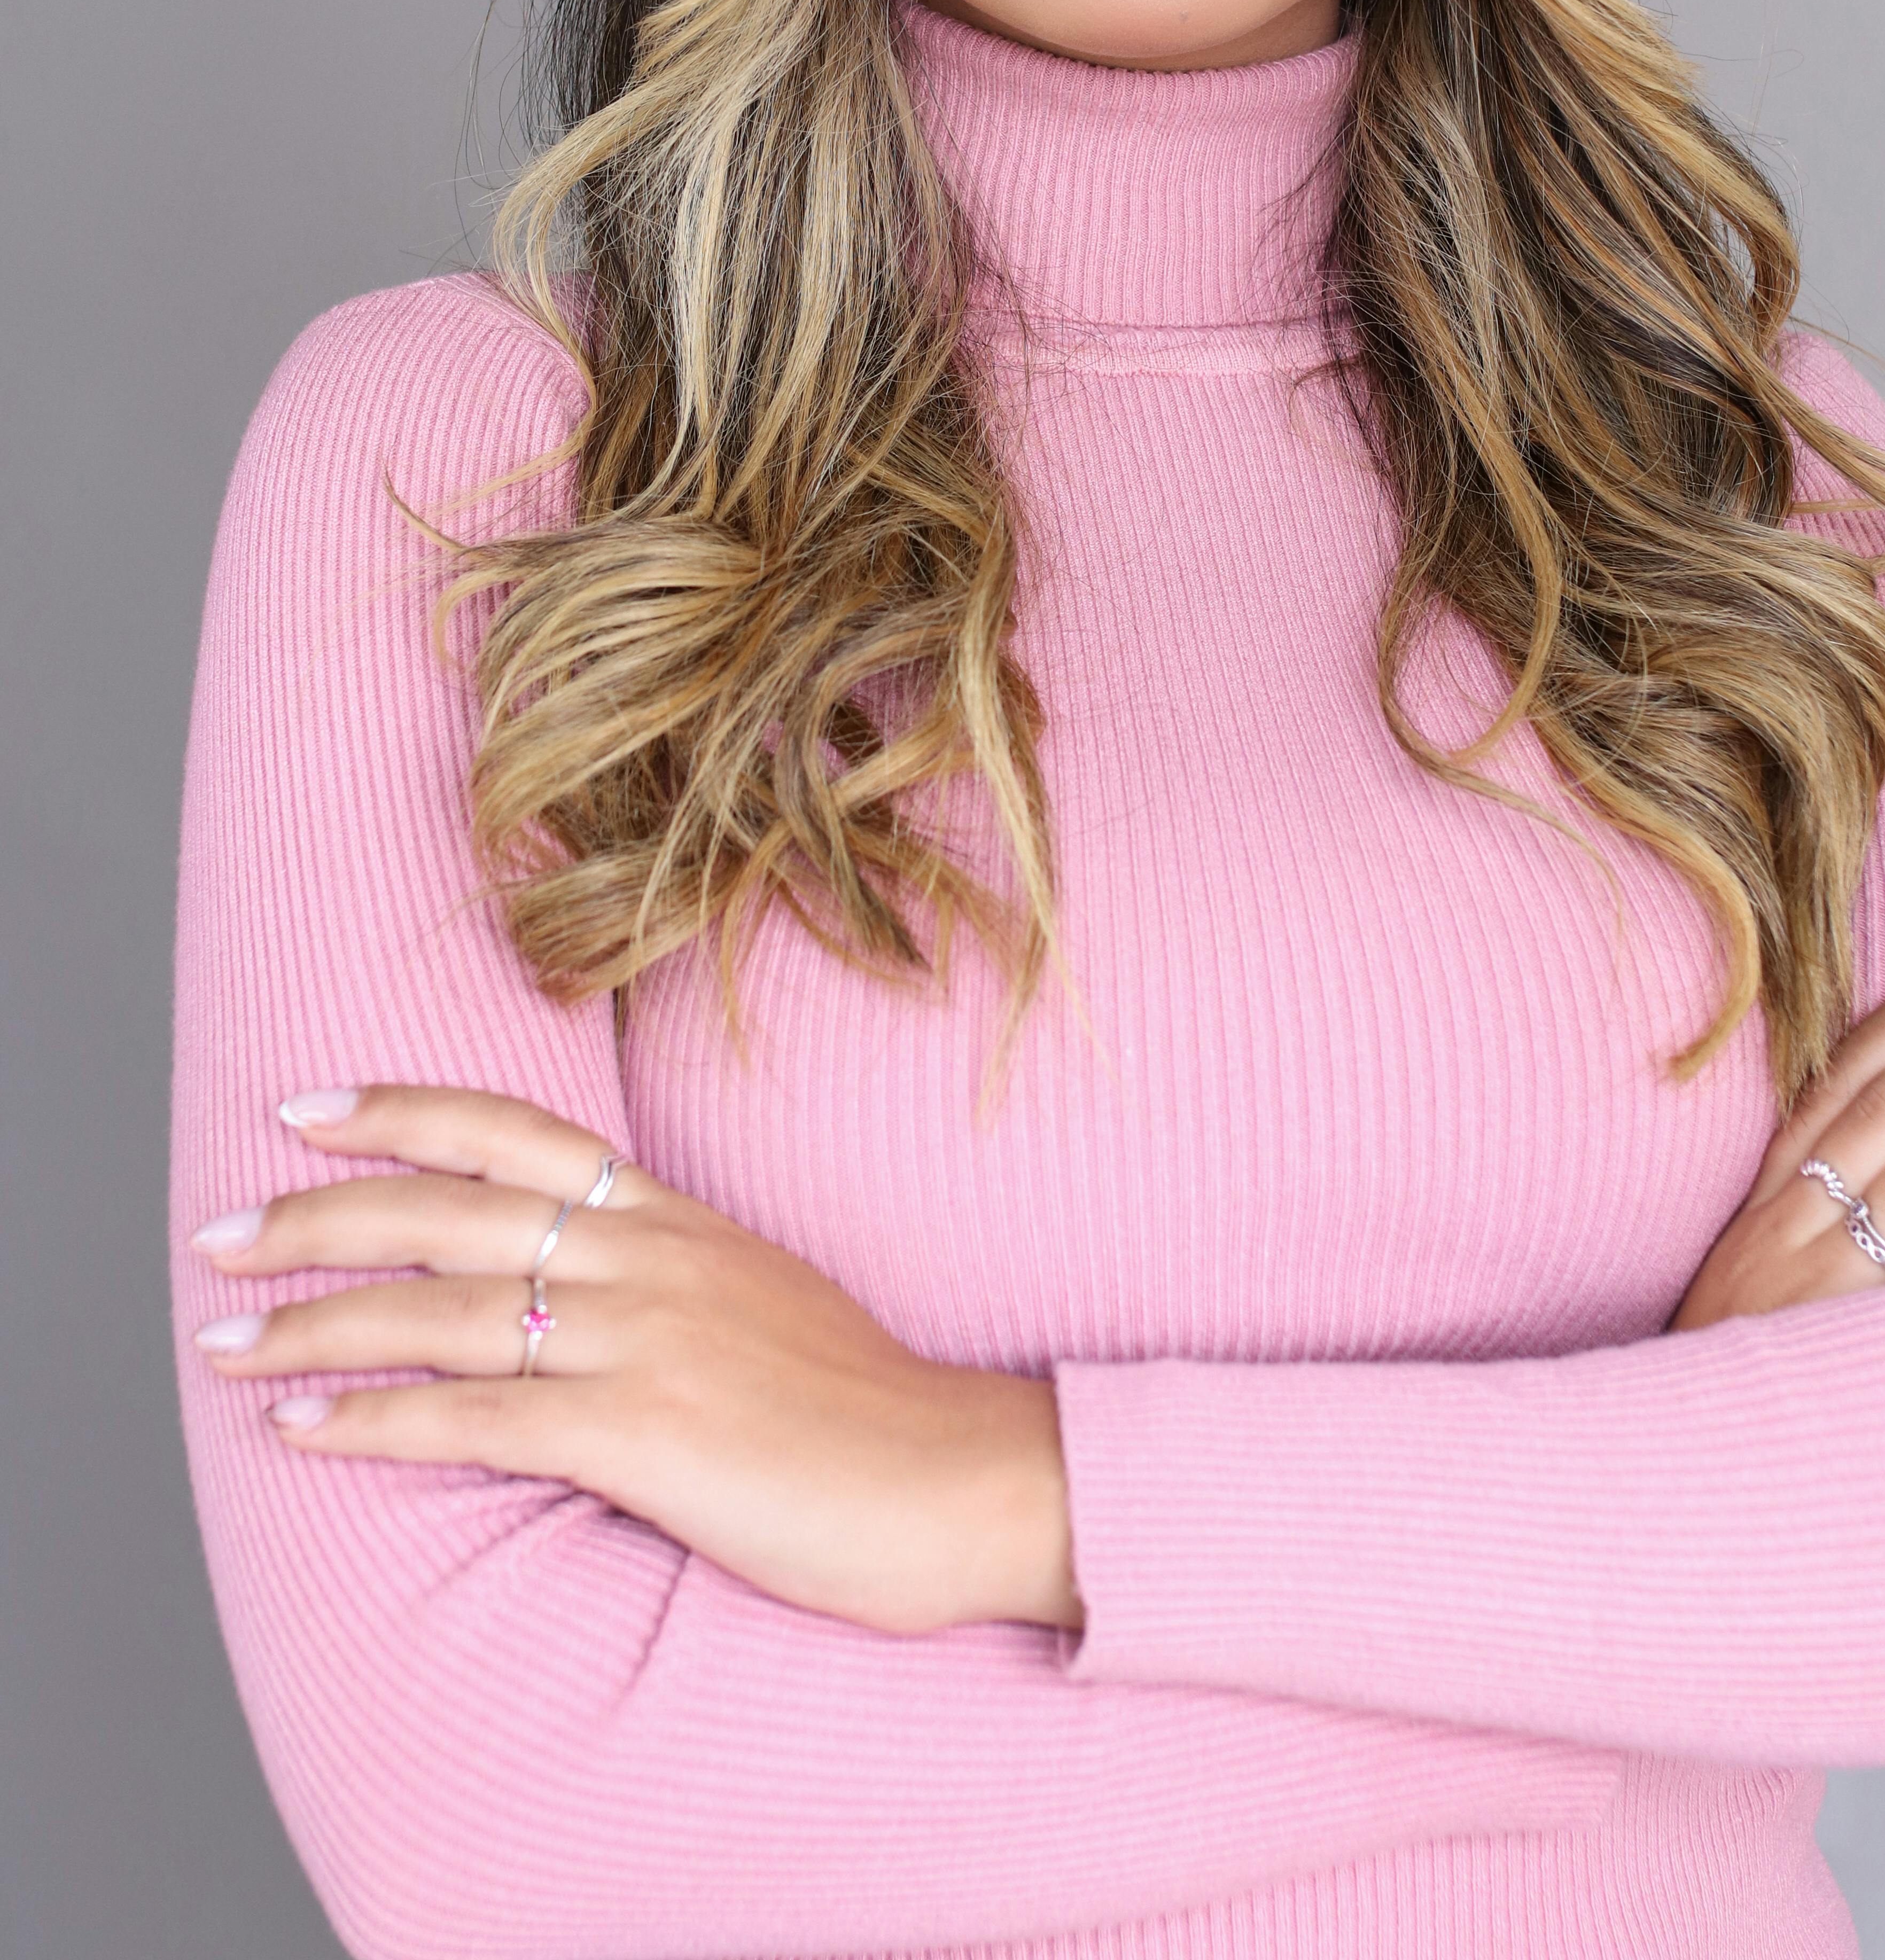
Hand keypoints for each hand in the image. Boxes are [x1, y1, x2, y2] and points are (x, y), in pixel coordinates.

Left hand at [189, 1084, 1083, 1636]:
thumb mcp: (765, 1304)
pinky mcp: (643, 1433)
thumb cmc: (868, 1412)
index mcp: (677, 1223)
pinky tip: (303, 1426)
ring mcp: (644, 1341)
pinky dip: (376, 1419)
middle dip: (318, 1218)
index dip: (403, 1111)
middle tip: (220, 1233)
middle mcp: (648, 1261)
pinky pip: (476, 1416)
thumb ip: (671, 1283)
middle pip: (449, 1213)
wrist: (962, 1476)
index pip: (516, 1135)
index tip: (308, 1108)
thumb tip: (583, 1291)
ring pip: (440, 1311)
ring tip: (224, 1339)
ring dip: (315, 1325)